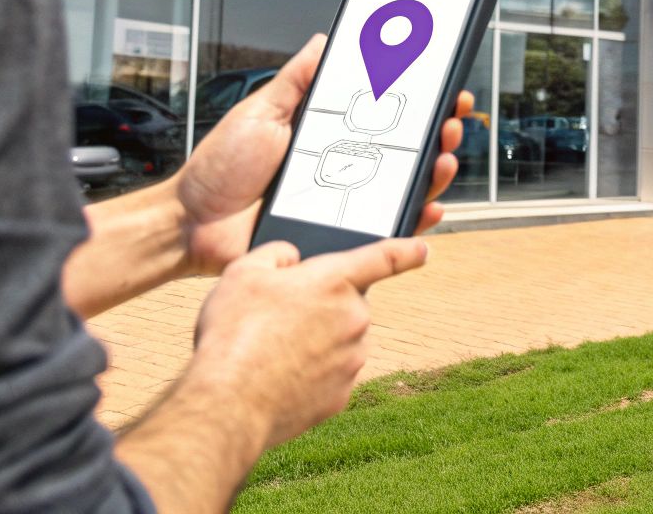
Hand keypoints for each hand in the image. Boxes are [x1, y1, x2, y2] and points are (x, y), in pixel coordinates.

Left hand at [175, 34, 469, 276]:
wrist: (192, 224)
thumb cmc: (220, 170)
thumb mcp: (260, 112)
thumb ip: (297, 79)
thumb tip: (327, 39)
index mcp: (328, 135)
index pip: (386, 115)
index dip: (420, 103)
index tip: (445, 85)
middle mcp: (345, 168)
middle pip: (407, 151)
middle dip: (440, 133)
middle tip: (452, 119)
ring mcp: (346, 203)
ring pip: (406, 189)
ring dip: (435, 172)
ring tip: (443, 157)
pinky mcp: (340, 236)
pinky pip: (387, 230)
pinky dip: (413, 219)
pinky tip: (427, 206)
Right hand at [188, 238, 427, 448]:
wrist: (230, 404)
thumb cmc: (233, 333)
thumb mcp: (242, 273)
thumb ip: (275, 254)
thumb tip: (291, 259)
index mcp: (334, 281)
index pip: (384, 257)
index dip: (407, 250)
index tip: (422, 249)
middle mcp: (354, 318)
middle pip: (346, 304)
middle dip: (320, 306)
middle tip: (279, 318)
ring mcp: (353, 359)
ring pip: (339, 340)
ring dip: (315, 341)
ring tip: (272, 350)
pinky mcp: (342, 394)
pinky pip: (331, 374)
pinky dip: (311, 373)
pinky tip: (279, 376)